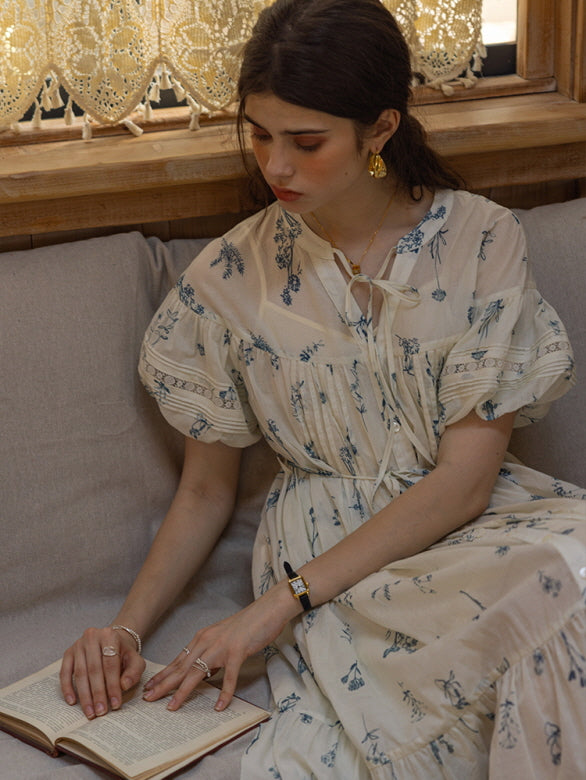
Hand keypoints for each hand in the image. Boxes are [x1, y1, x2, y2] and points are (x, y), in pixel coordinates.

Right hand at [60, 626, 145, 718]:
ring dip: (85, 695)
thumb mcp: (135, 660)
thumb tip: (124, 686)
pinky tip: (72, 702)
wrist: (111, 641)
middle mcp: (91, 637)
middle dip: (98, 693)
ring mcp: (78, 645)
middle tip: (101, 711)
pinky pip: (64, 673)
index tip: (115, 704)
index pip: (110, 664)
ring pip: (80, 673)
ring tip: (90, 712)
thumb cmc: (123, 653)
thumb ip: (134, 671)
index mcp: (109, 635)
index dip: (113, 686)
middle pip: (94, 669)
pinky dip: (67, 688)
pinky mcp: (68, 653)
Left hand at [144, 585, 296, 711]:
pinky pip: (229, 676)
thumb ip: (212, 654)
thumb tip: (204, 674)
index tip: (150, 687)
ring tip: (173, 706)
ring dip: (183, 691)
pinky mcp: (238, 651)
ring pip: (197, 672)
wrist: (267, 610)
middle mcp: (207, 642)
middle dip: (164, 684)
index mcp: (203, 638)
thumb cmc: (248, 625)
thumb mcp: (223, 639)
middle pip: (182, 667)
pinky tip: (219, 706)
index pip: (179, 660)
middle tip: (148, 698)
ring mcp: (222, 646)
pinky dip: (224, 692)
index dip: (164, 674)